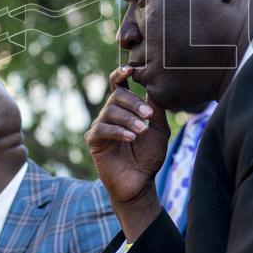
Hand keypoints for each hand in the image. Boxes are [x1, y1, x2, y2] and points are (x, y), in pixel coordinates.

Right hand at [85, 66, 169, 238]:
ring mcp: (100, 127)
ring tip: (141, 131)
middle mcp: (110, 114)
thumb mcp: (159, 131)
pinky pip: (102, 129)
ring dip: (128, 119)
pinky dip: (118, 131)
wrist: (140, 183)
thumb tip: (153, 89)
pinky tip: (131, 138)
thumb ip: (155, 110)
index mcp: (125, 109)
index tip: (130, 70)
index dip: (121, 74)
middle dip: (133, 103)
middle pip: (116, 97)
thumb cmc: (149, 156)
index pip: (118, 86)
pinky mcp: (93, 141)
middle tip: (148, 114)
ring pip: (110, 112)